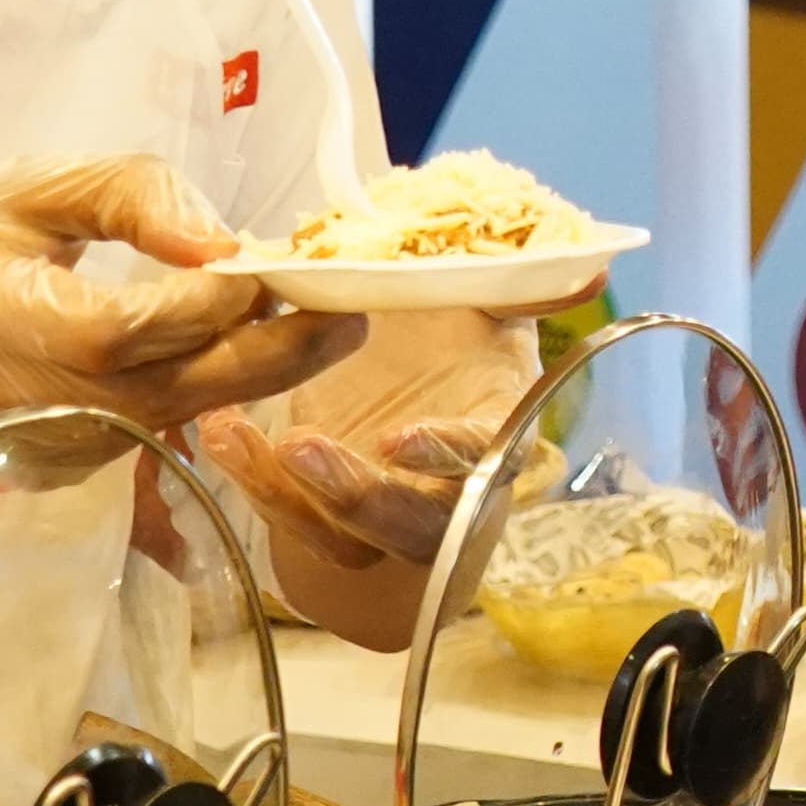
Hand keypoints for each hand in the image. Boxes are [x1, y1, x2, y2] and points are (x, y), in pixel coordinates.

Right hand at [0, 155, 364, 473]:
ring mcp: (51, 445)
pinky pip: (161, 430)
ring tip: (321, 320)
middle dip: (276, 351)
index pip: (119, 330)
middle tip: (351, 309)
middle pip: (174, 388)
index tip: (272, 267)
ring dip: (259, 372)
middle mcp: (28, 400)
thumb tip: (222, 240)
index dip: (202, 306)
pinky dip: (214, 389)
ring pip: (179, 417)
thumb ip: (124, 197)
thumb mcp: (16, 188)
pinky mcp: (71, 466)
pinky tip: (255, 348)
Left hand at [193, 302, 565, 572]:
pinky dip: (250, 480)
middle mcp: (442, 492)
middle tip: (301, 448)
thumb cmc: (452, 337)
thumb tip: (589, 269)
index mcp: (493, 438)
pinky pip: (288, 518)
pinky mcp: (321, 515)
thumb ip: (525, 291)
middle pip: (407, 523)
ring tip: (232, 434)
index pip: (479, 460)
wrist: (399, 360)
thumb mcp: (487, 306)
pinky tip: (217, 429)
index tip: (402, 438)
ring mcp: (379, 513)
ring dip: (286, 494)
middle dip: (354, 495)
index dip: (445, 453)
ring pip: (339, 536)